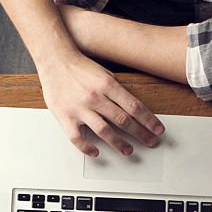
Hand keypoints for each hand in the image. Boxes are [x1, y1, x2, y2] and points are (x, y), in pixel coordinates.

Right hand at [36, 35, 163, 156]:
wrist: (54, 59)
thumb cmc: (79, 67)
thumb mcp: (105, 74)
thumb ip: (117, 92)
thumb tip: (134, 110)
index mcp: (107, 85)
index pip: (134, 107)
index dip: (149, 121)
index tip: (157, 130)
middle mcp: (95, 97)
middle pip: (123, 120)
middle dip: (140, 134)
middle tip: (150, 142)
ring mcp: (79, 108)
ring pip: (104, 131)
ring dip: (119, 144)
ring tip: (128, 151)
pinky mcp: (65, 116)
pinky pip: (77, 138)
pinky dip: (87, 148)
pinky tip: (96, 152)